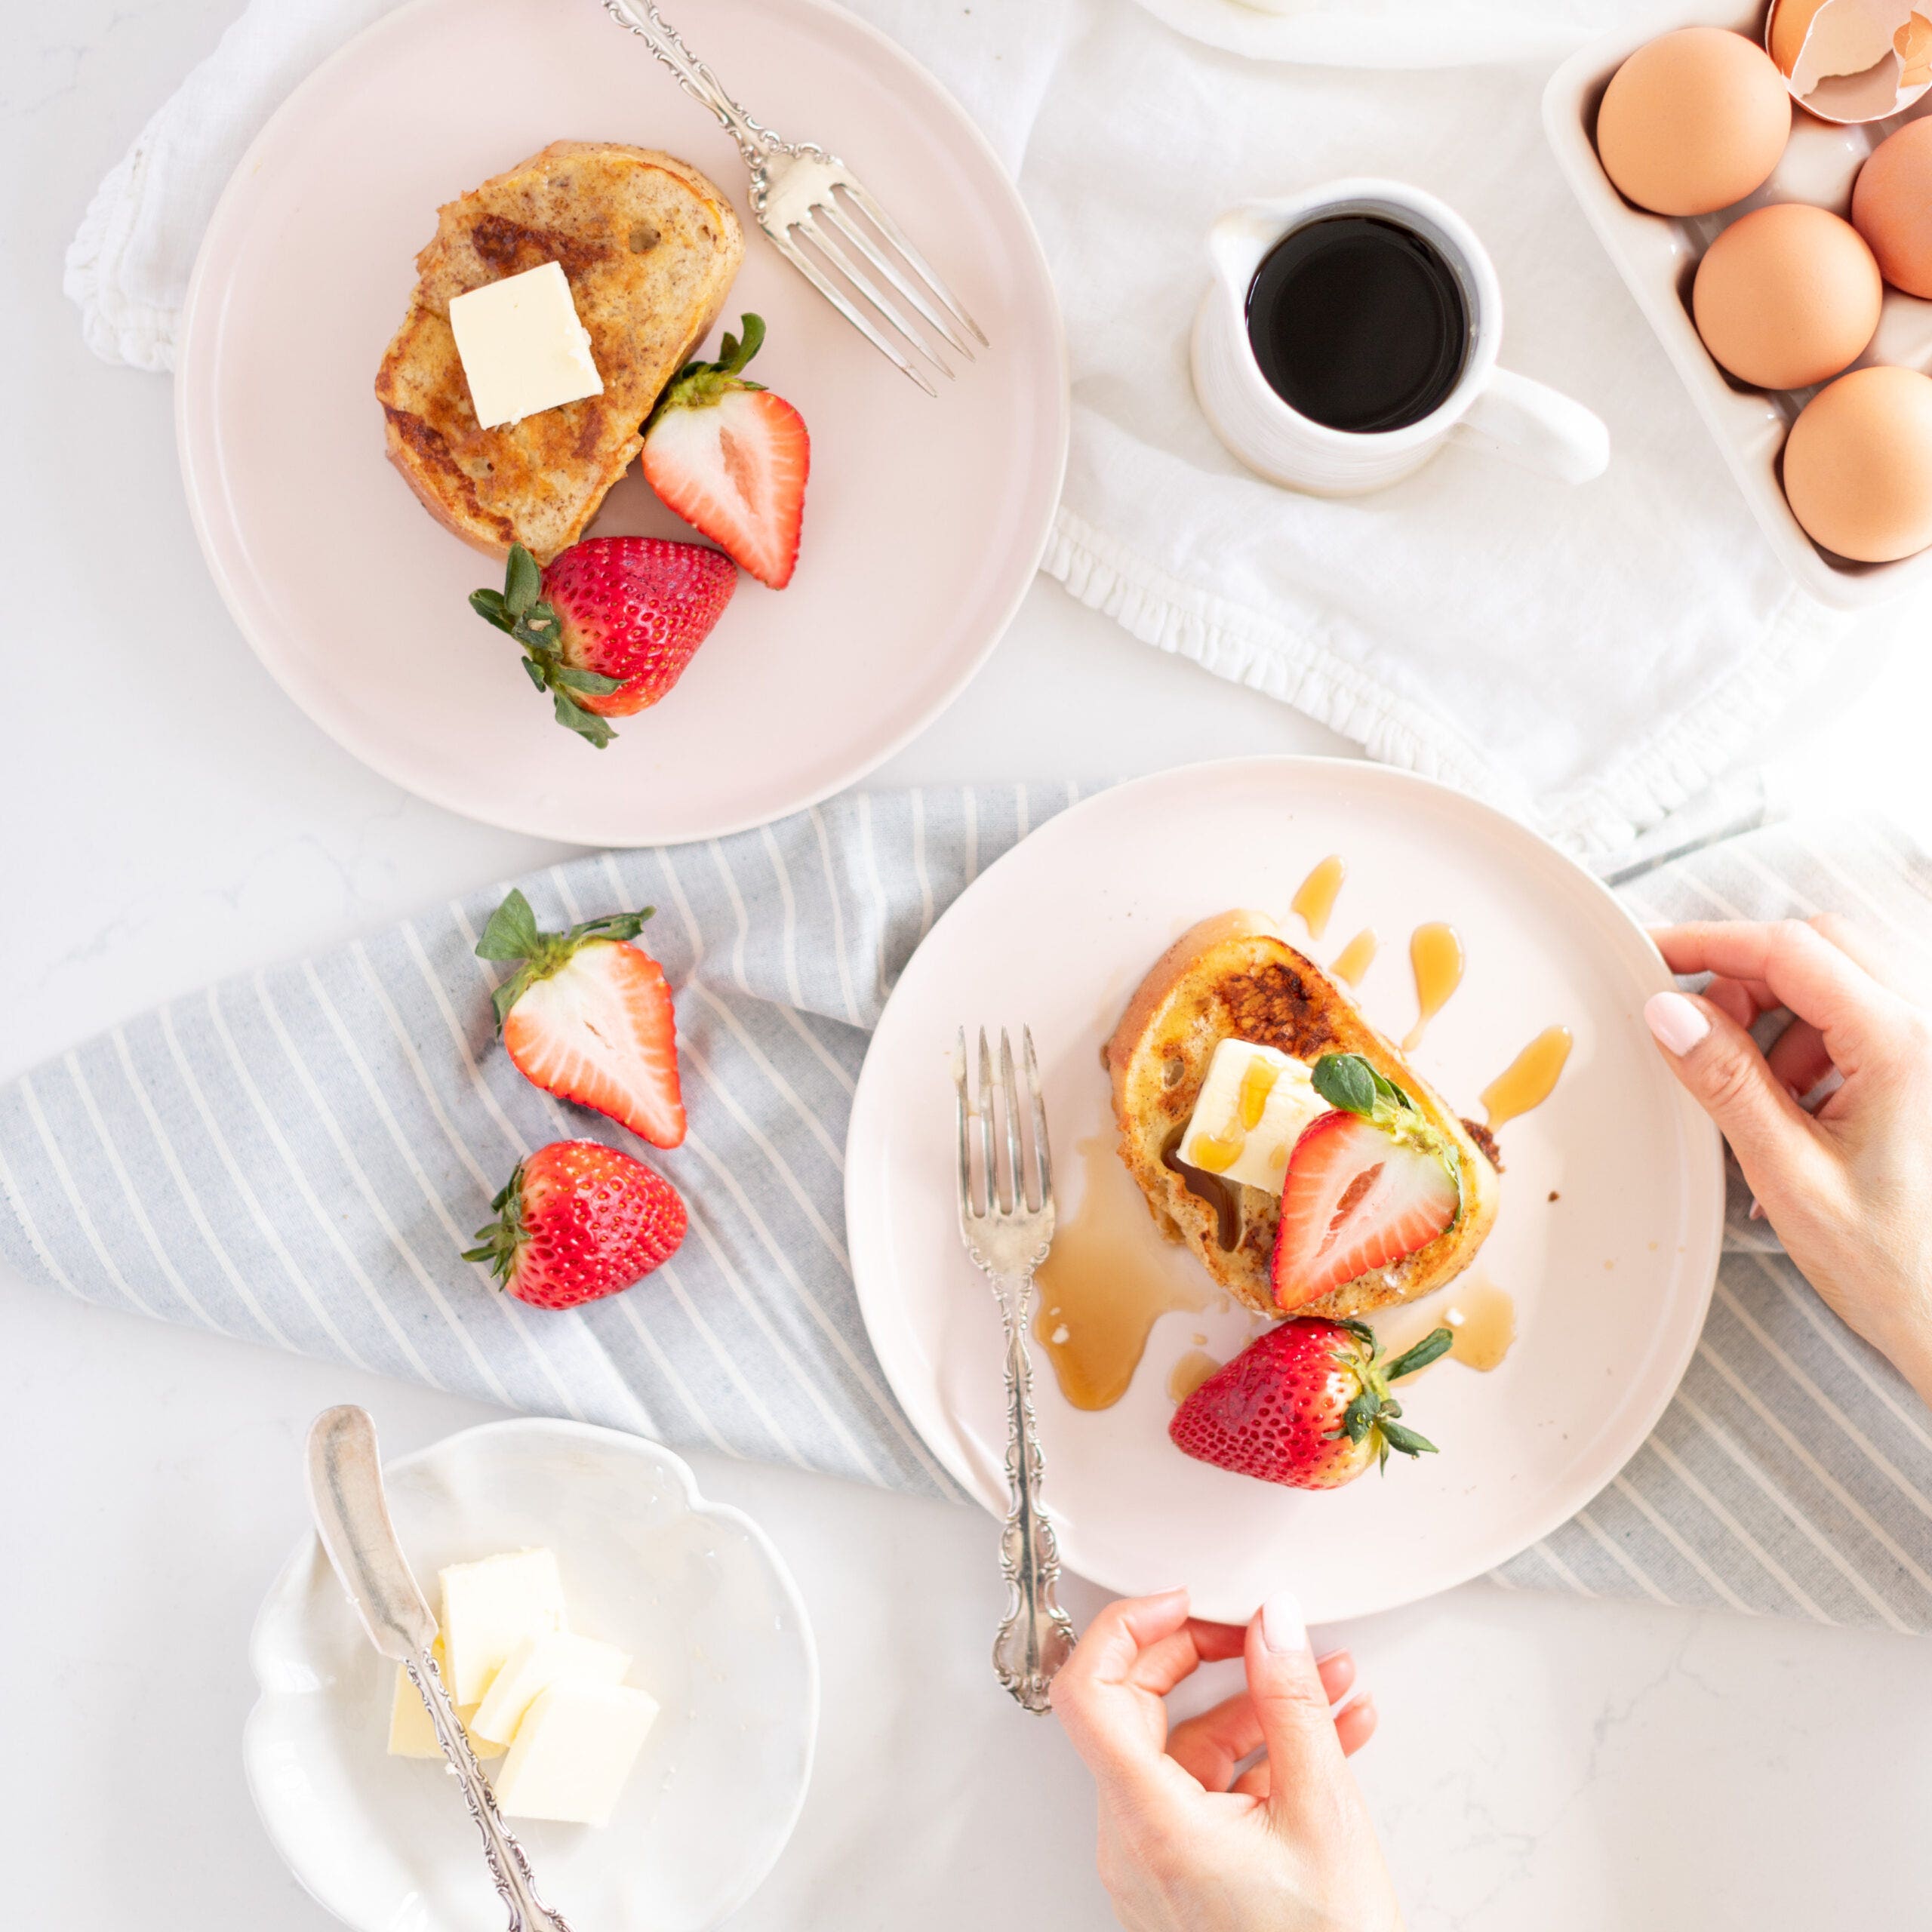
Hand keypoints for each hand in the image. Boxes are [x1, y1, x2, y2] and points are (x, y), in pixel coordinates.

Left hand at [1050, 1587, 1400, 1931]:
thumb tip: (1277, 1625)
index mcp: (1148, 1821)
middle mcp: (1136, 1840)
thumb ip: (1294, 1704)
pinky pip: (1213, 1792)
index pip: (1089, 1691)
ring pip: (1191, 1749)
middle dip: (1211, 1654)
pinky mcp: (1190, 1876)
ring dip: (1261, 1708)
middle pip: (1140, 1708)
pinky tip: (1328, 1738)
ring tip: (1329, 1688)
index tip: (1183, 1598)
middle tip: (1265, 1632)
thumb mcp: (1323, 1815)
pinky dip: (1265, 1757)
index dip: (1129, 1626)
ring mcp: (1159, 1861)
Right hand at [1644, 915, 1931, 1397]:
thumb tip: (1671, 1012)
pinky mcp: (1923, 1078)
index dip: (1710, 943)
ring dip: (1779, 1014)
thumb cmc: (1896, 1267)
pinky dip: (1809, 1044)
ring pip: (1839, 982)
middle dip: (1746, 976)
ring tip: (1754, 1090)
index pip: (1790, 950)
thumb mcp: (1789, 1173)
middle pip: (1820, 949)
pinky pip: (1859, 1023)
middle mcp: (1927, 1034)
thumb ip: (1727, 1082)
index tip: (1653, 956)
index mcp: (1902, 1046)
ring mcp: (1929, 1054)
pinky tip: (1793, 1106)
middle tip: (1696, 1029)